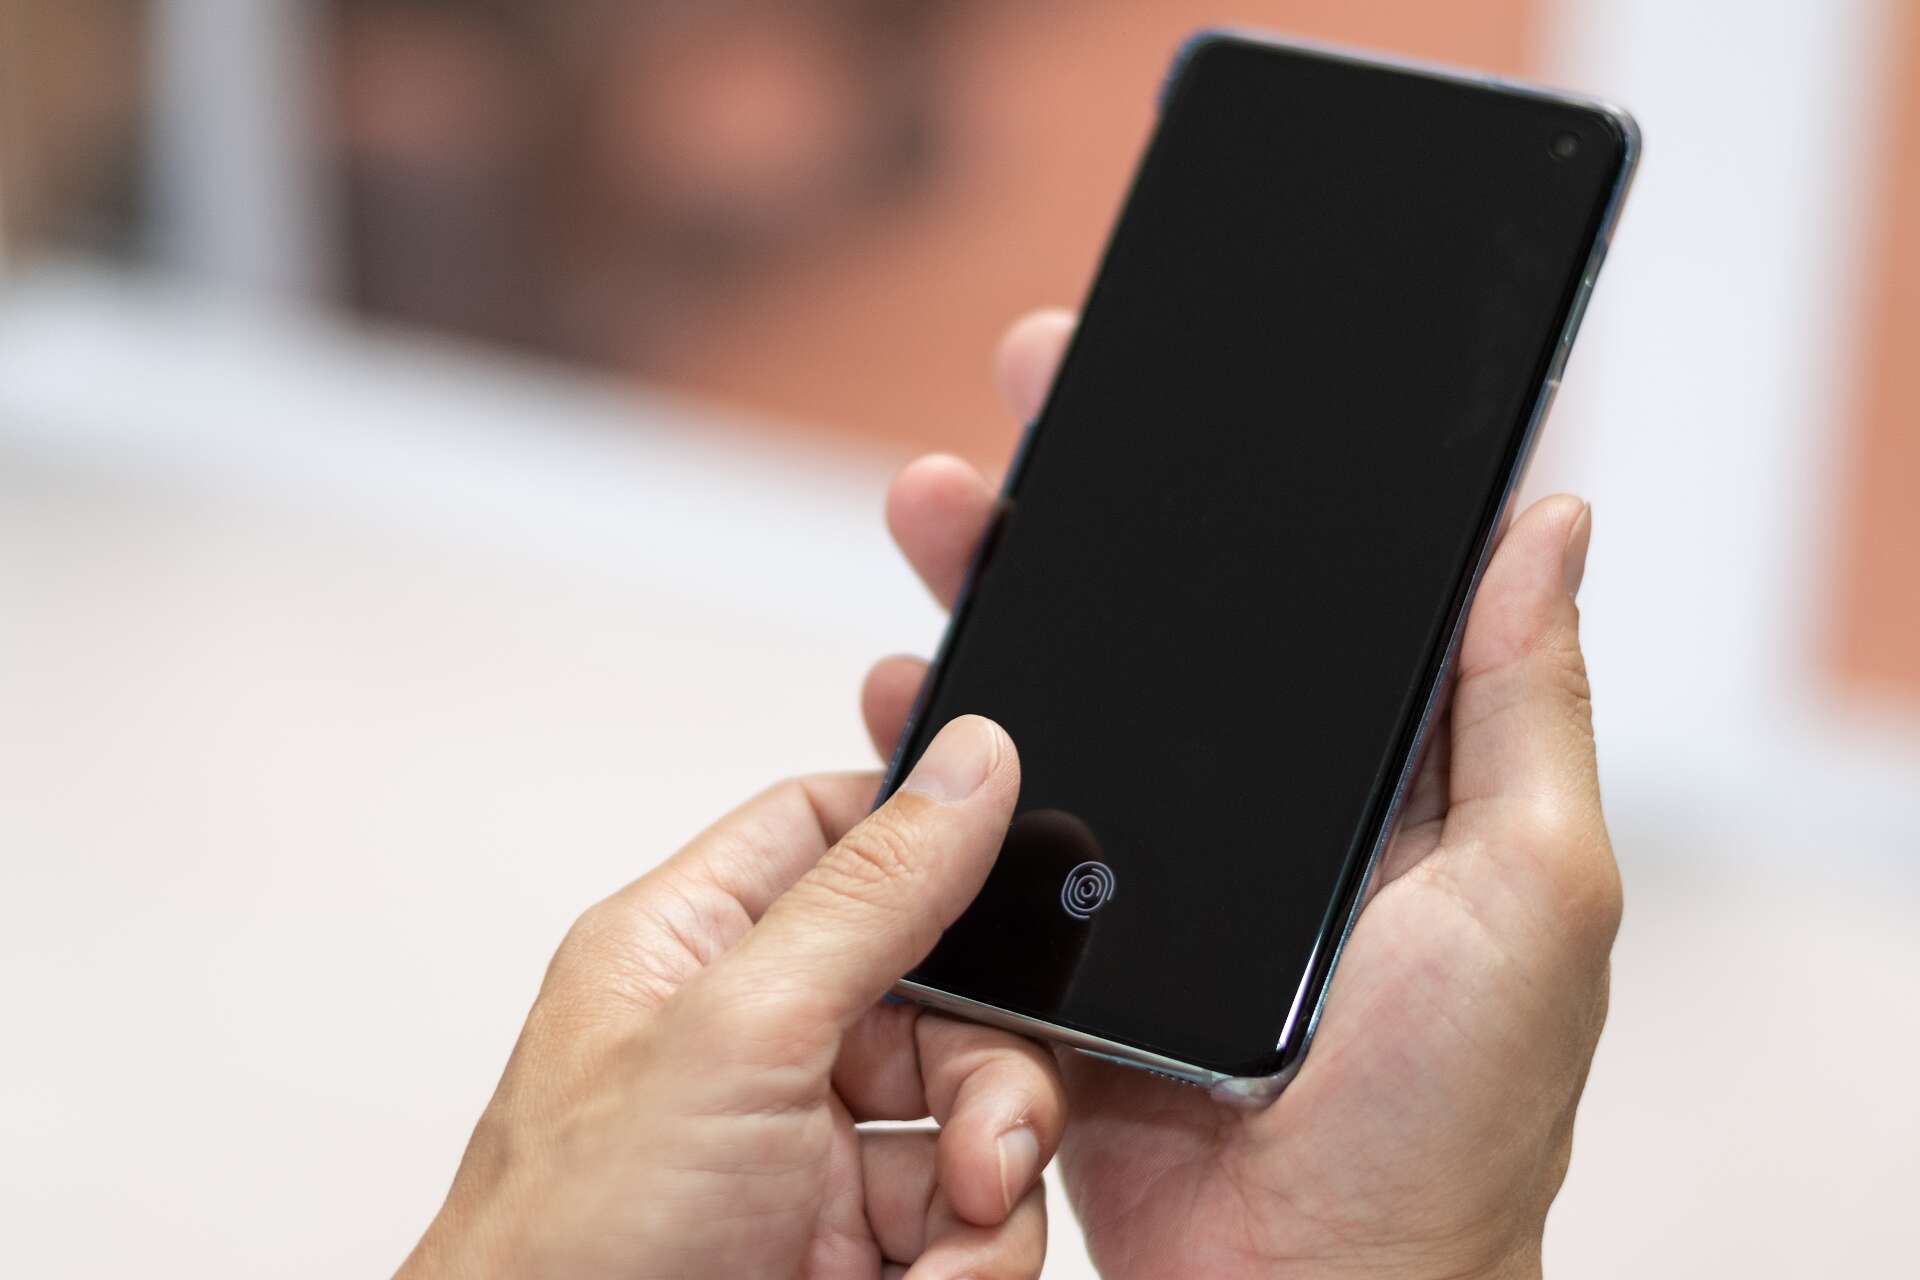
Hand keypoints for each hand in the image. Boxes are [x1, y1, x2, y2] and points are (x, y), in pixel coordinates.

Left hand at [400, 716, 1066, 1279]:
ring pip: (976, 1109)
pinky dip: (971, 1258)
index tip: (1023, 862)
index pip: (833, 830)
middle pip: (942, 986)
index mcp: (695, 946)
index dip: (932, 838)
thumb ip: (870, 894)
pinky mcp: (848, 1242)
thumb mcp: (738, 1032)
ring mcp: (805, 1144)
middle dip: (988, 1070)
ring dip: (986, 1179)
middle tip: (981, 1141)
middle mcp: (755, 1035)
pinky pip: (969, 1215)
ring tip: (942, 1242)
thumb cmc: (571, 1246)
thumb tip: (972, 765)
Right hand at [861, 311, 1620, 1279]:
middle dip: (1082, 506)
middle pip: (1153, 623)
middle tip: (1026, 398)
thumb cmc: (1447, 1120)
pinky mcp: (1066, 945)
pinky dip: (934, 759)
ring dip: (989, 604)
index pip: (1296, 591)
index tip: (1172, 382)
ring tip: (935, 520)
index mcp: (1373, 776)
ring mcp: (1153, 872)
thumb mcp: (1533, 889)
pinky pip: (982, 826)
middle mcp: (1258, 809)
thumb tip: (1545, 526)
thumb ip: (1524, 705)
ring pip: (1054, 703)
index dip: (1235, 480)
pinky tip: (897, 698)